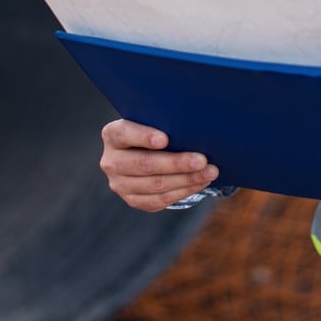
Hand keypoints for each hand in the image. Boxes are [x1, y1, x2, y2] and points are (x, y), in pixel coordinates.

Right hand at [99, 119, 217, 211]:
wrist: (146, 151)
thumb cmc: (156, 129)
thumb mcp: (153, 121)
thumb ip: (164, 122)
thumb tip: (193, 127)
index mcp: (112, 135)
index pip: (124, 133)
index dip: (143, 136)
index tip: (165, 138)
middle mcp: (111, 161)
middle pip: (144, 164)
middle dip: (176, 163)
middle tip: (202, 160)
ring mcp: (120, 184)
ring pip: (155, 185)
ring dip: (186, 180)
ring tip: (209, 172)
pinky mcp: (133, 200)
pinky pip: (159, 200)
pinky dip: (183, 191)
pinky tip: (200, 183)